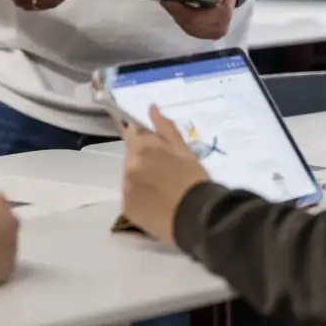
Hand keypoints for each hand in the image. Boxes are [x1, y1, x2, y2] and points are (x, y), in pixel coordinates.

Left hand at [120, 106, 210, 243]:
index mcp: (143, 147)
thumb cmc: (195, 180)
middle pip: (130, 156)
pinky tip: (155, 204)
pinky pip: (130, 197)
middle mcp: (130, 165)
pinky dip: (139, 198)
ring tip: (160, 190)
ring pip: (129, 177)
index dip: (142, 138)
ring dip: (139, 178)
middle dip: (142, 159)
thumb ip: (164, 128)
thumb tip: (151, 108)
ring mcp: (126, 187)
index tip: (154, 148)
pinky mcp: (127, 207)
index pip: (132, 134)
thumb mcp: (184, 150)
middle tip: (163, 172)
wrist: (198, 217)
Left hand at [161, 0, 239, 39]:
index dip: (180, 10)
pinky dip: (181, 19)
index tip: (166, 0)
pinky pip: (191, 28)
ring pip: (189, 28)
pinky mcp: (208, 33)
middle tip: (163, 0)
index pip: (197, 17)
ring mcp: (214, 33)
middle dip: (175, 12)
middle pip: (191, 25)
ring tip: (166, 3)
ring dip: (177, 16)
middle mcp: (220, 28)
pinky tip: (173, 9)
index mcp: (224, 15)